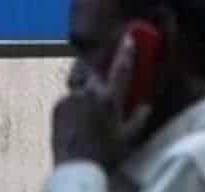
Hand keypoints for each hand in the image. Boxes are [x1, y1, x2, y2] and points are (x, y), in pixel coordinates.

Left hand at [52, 34, 151, 168]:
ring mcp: (70, 97)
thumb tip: (146, 106)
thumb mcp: (129, 137)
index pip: (121, 68)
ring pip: (79, 81)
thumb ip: (139, 118)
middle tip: (101, 70)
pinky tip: (79, 116)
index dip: (127, 51)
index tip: (129, 37)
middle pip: (93, 67)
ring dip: (85, 83)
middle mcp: (88, 91)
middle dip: (97, 65)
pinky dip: (75, 101)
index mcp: (109, 97)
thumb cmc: (106, 153)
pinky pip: (69, 96)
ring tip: (89, 94)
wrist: (76, 168)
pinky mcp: (57, 106)